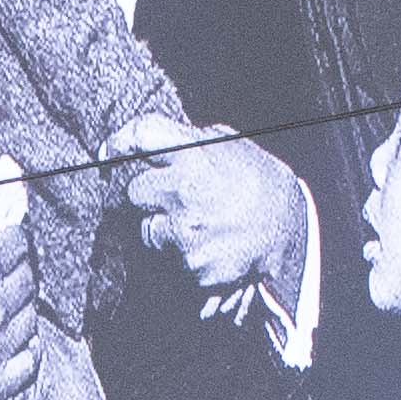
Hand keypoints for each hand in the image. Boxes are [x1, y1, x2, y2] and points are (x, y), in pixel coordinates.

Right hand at [0, 213, 35, 399]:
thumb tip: (2, 167)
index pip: (20, 244)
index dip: (11, 250)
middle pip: (30, 281)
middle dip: (14, 284)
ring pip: (32, 319)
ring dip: (17, 318)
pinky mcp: (1, 378)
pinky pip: (31, 358)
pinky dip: (22, 353)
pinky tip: (2, 347)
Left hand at [126, 127, 307, 302]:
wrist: (290, 231)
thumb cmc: (260, 183)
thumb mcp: (233, 146)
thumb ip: (192, 140)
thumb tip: (151, 138)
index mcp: (196, 154)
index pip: (143, 134)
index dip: (120, 140)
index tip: (110, 150)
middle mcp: (184, 190)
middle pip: (133, 190)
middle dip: (146, 194)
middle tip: (169, 197)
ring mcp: (185, 231)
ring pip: (146, 230)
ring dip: (162, 228)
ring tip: (197, 223)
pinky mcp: (190, 265)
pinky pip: (168, 260)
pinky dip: (181, 256)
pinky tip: (208, 244)